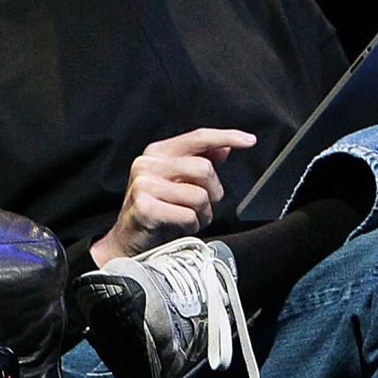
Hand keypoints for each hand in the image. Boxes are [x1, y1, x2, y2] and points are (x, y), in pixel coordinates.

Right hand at [93, 128, 257, 265]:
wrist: (128, 242)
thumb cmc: (158, 211)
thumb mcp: (179, 183)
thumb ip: (199, 162)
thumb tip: (225, 148)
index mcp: (157, 152)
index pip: (198, 137)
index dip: (226, 136)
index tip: (249, 141)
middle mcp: (148, 163)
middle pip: (204, 169)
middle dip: (212, 193)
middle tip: (202, 207)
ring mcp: (144, 184)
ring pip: (199, 195)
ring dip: (202, 214)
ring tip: (188, 219)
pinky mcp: (145, 207)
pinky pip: (188, 215)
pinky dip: (190, 226)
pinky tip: (178, 228)